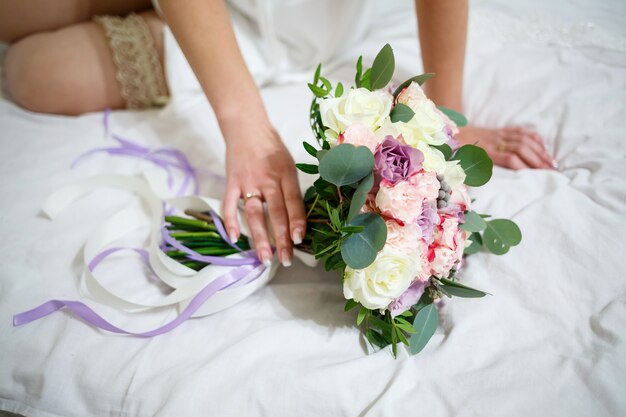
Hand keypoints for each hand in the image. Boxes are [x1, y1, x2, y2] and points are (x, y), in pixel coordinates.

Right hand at [221, 118, 305, 267]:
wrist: (246, 127)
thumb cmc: (272, 148)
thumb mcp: (289, 164)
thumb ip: (292, 189)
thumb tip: (297, 220)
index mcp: (286, 174)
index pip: (293, 202)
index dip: (297, 221)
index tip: (299, 240)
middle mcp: (268, 179)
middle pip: (276, 213)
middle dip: (282, 239)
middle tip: (286, 260)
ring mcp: (248, 181)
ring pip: (254, 214)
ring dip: (259, 238)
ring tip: (264, 258)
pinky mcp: (231, 182)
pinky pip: (229, 205)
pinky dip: (230, 222)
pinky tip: (235, 239)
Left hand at [456, 125, 556, 169]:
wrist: (448, 130)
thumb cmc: (453, 153)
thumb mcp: (457, 166)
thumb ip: (467, 177)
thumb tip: (472, 194)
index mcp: (483, 152)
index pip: (510, 158)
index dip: (524, 167)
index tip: (536, 178)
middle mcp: (493, 141)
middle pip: (522, 148)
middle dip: (538, 160)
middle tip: (552, 172)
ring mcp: (497, 134)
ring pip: (524, 139)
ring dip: (540, 150)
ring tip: (552, 163)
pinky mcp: (499, 130)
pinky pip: (520, 131)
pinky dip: (533, 137)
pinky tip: (543, 146)